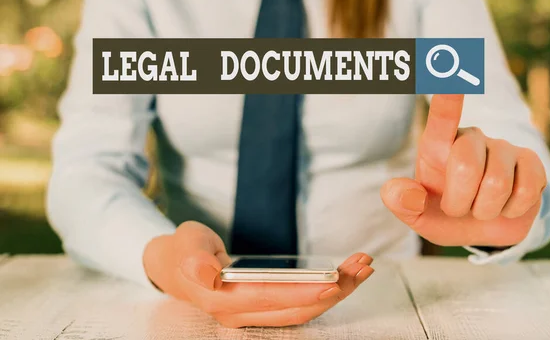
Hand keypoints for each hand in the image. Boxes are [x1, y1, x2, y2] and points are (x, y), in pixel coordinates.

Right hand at [143, 221, 374, 327]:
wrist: (175, 265)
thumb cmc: (182, 250)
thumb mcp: (185, 245)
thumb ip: (194, 259)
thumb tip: (206, 274)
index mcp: (221, 300)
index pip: (269, 298)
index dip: (303, 291)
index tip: (334, 281)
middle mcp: (240, 315)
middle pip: (294, 308)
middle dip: (332, 290)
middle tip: (363, 268)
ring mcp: (252, 315)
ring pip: (302, 309)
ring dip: (336, 291)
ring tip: (362, 269)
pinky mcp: (263, 308)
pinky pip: (298, 304)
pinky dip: (324, 291)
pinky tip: (345, 277)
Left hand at [380, 94, 546, 247]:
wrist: (481, 229)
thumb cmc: (443, 212)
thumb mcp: (416, 213)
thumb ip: (401, 202)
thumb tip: (403, 192)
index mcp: (438, 143)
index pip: (443, 115)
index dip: (448, 96)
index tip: (450, 74)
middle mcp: (472, 137)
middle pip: (466, 165)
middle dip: (459, 201)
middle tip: (456, 209)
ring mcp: (504, 147)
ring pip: (497, 184)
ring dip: (485, 210)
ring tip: (481, 208)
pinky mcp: (532, 162)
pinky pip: (526, 191)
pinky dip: (511, 211)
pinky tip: (506, 206)